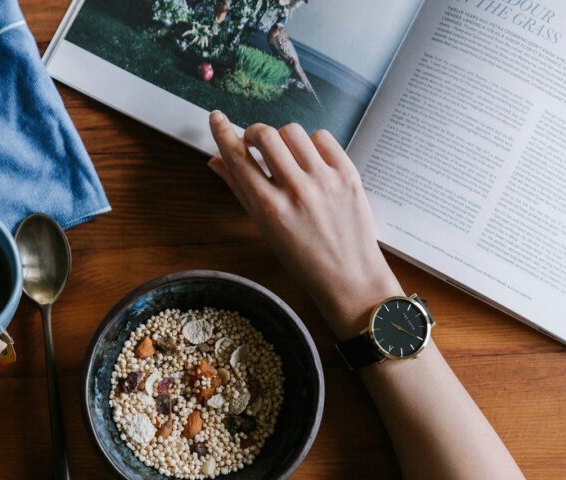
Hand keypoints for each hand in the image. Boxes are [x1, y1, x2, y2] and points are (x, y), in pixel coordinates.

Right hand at [208, 111, 401, 338]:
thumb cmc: (303, 259)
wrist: (349, 277)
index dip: (223, 133)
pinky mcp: (348, 174)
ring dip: (282, 138)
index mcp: (269, 208)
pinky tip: (310, 160)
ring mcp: (324, 180)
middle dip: (254, 133)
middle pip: (265, 135)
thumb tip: (216, 161)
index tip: (216, 118)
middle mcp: (296, 190)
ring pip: (293, 131)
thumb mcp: (265, 228)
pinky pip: (322, 138)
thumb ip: (240, 190)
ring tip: (286, 155)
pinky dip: (311, 143)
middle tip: (255, 143)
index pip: (238, 158)